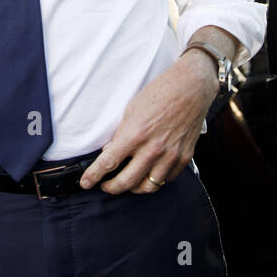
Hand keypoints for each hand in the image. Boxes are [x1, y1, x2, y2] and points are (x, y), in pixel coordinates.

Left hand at [79, 49, 218, 193]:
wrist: (191, 87)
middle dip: (111, 188)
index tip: (86, 183)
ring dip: (133, 188)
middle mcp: (153, 149)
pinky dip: (155, 179)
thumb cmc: (160, 93)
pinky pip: (166, 179)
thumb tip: (110, 152)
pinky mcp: (184, 157)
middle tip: (105, 187)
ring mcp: (170, 155)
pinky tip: (149, 173)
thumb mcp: (132, 110)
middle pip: (126, 182)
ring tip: (127, 184)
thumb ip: (121, 134)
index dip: (93, 176)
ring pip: (148, 187)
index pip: (108, 162)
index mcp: (135, 134)